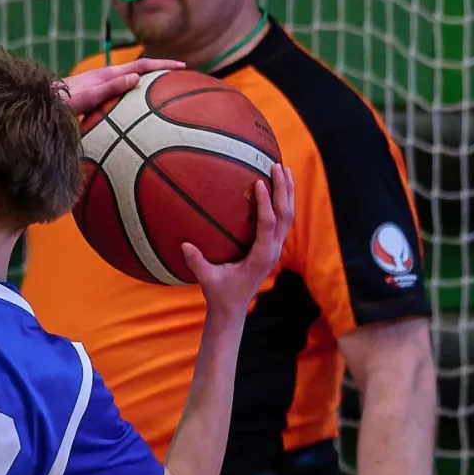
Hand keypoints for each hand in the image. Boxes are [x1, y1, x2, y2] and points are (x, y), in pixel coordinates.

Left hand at [59, 58, 186, 115]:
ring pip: (131, 80)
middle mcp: (105, 77)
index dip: (162, 65)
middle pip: (139, 70)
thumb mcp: (86, 97)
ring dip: (148, 81)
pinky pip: (121, 92)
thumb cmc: (60, 103)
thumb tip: (136, 78)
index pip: (141, 65)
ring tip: (165, 89)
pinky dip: (134, 93)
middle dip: (160, 71)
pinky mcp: (95, 94)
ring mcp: (100, 85)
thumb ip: (109, 88)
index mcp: (107, 75)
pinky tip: (137, 107)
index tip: (183, 67)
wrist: (40, 102)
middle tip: (182, 76)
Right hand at [182, 164, 294, 310]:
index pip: (268, 225)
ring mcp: (275, 248)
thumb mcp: (207, 279)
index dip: (265, 203)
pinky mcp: (271, 247)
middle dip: (284, 190)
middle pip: (286, 215)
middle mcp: (273, 251)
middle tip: (278, 167)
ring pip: (288, 216)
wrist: (233, 307)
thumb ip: (197, 262)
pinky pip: (282, 221)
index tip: (259, 183)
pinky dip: (281, 202)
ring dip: (287, 193)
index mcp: (261, 256)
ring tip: (284, 169)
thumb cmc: (220, 293)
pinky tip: (276, 188)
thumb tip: (185, 244)